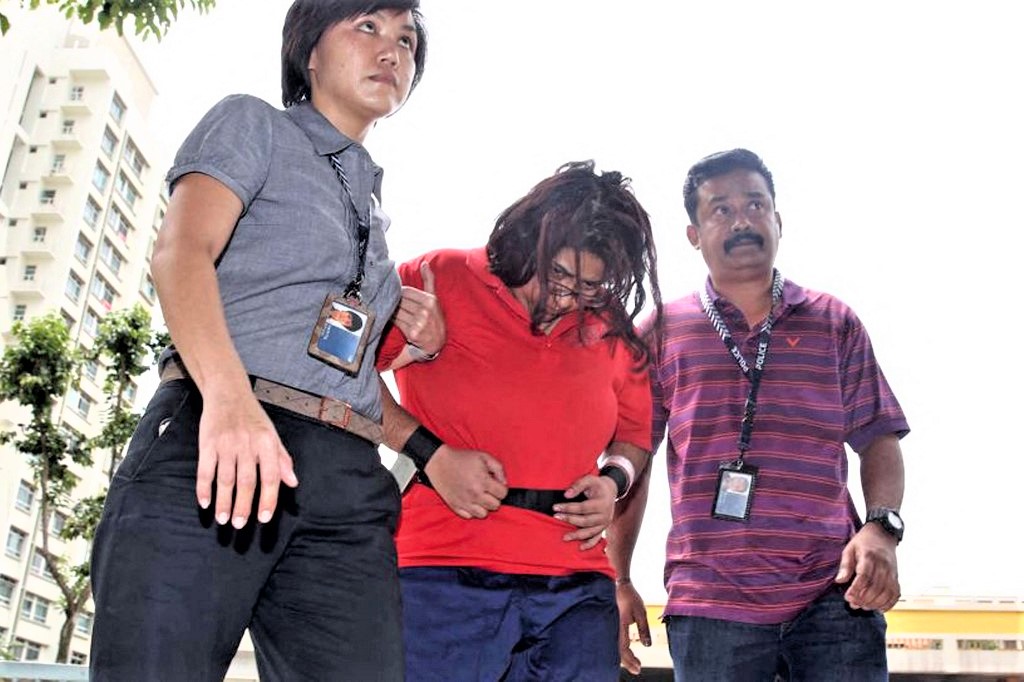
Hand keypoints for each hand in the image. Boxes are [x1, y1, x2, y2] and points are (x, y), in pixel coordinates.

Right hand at [196, 391, 297, 527]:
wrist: (228, 394)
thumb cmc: (253, 418)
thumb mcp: (273, 435)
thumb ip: (282, 460)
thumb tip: (292, 483)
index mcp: (267, 443)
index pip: (270, 476)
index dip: (268, 499)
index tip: (264, 518)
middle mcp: (247, 444)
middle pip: (246, 481)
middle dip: (243, 506)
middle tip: (240, 525)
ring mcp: (226, 444)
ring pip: (225, 479)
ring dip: (223, 502)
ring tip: (223, 519)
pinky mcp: (207, 443)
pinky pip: (204, 470)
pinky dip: (204, 488)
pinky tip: (204, 503)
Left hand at [395, 261, 444, 355]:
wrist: (437, 343)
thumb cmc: (434, 318)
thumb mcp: (434, 298)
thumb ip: (429, 280)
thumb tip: (425, 263)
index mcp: (430, 300)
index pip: (405, 291)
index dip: (399, 294)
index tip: (399, 298)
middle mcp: (426, 311)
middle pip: (400, 301)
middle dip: (395, 303)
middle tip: (393, 305)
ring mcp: (419, 322)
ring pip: (397, 311)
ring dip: (392, 311)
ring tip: (393, 313)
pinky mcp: (413, 333)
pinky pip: (396, 321)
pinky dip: (392, 320)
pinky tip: (393, 320)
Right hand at [424, 445, 506, 518]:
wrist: (439, 462)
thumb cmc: (462, 458)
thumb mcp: (484, 457)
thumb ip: (499, 469)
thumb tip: (504, 483)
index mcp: (483, 481)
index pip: (503, 494)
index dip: (501, 488)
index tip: (495, 484)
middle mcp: (474, 494)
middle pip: (495, 506)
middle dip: (494, 498)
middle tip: (487, 489)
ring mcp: (464, 502)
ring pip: (483, 514)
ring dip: (483, 506)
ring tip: (479, 496)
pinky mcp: (455, 506)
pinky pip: (469, 516)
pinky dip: (471, 510)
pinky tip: (469, 500)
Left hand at [553, 474, 616, 549]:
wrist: (610, 491)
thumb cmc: (597, 485)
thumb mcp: (589, 479)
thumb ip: (578, 485)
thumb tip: (566, 495)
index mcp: (602, 503)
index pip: (582, 508)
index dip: (568, 508)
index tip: (555, 507)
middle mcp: (605, 515)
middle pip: (585, 520)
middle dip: (569, 520)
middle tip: (556, 517)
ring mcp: (605, 524)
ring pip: (590, 532)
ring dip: (577, 535)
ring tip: (564, 537)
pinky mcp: (603, 528)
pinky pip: (597, 538)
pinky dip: (589, 544)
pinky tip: (581, 548)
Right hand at [616, 580, 650, 674]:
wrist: (617, 584)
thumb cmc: (629, 597)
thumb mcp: (641, 612)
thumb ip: (644, 629)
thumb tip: (647, 645)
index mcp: (620, 626)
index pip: (623, 649)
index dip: (631, 661)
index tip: (639, 667)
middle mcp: (612, 628)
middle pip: (617, 652)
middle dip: (627, 663)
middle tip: (637, 669)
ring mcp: (610, 626)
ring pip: (614, 647)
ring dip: (624, 657)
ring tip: (633, 662)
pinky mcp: (610, 624)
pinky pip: (614, 641)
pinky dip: (620, 649)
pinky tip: (626, 651)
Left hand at [835, 522, 899, 610]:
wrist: (883, 534)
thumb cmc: (863, 543)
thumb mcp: (849, 549)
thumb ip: (845, 565)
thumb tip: (839, 580)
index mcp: (869, 557)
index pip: (864, 576)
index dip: (856, 589)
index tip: (847, 598)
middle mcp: (883, 565)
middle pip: (875, 587)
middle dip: (864, 599)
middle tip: (853, 605)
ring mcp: (891, 572)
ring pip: (886, 593)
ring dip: (875, 603)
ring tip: (863, 607)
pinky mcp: (896, 577)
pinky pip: (896, 593)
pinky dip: (889, 603)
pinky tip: (879, 608)